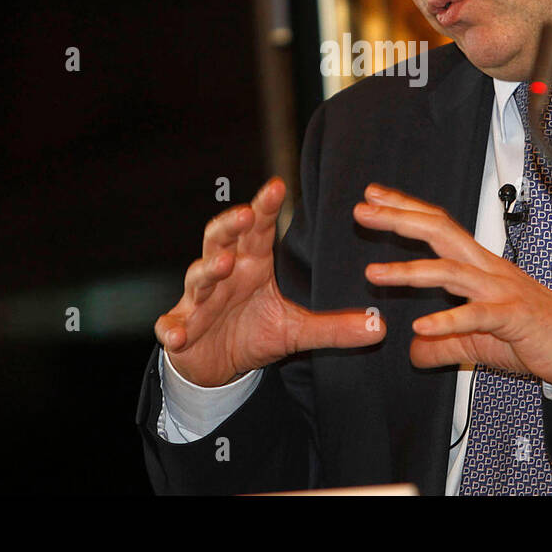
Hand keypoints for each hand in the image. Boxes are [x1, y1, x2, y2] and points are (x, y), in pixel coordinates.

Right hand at [155, 177, 384, 386]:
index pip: (258, 231)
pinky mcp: (180, 328)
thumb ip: (334, 327)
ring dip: (208, 270)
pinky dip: (172, 327)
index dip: (265, 207)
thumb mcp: (297, 331)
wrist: (215, 365)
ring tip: (223, 265)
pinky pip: (172, 325)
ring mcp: (198, 301)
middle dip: (230, 225)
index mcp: (251, 266)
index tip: (277, 186)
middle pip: (220, 240)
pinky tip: (177, 333)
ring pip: (198, 277)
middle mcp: (223, 275)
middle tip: (246, 214)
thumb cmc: (253, 332)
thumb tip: (380, 328)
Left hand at [355, 183, 551, 384]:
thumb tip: (413, 351)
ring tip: (373, 274)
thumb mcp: (476, 341)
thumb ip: (443, 343)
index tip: (373, 196)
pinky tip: (420, 328)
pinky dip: (446, 322)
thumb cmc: (532, 334)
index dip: (405, 209)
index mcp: (479, 265)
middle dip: (399, 219)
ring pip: (450, 272)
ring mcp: (500, 291)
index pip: (438, 227)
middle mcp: (487, 269)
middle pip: (440, 232)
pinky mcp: (512, 318)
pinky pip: (475, 318)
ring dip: (409, 272)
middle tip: (363, 210)